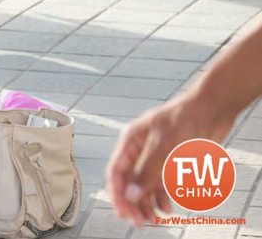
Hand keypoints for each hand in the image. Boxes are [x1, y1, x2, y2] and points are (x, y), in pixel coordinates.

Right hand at [106, 98, 233, 226]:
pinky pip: (161, 183)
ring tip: (154, 219)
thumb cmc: (186, 119)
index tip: (123, 212)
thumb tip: (129, 195)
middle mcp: (140, 150)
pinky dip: (162, 196)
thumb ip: (146, 172)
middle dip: (134, 203)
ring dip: (148, 202)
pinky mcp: (171, 161)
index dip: (117, 193)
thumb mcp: (165, 147)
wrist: (213, 108)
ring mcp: (155, 156)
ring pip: (145, 185)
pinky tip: (167, 207)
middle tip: (139, 222)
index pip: (116, 172)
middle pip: (130, 182)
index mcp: (131, 141)